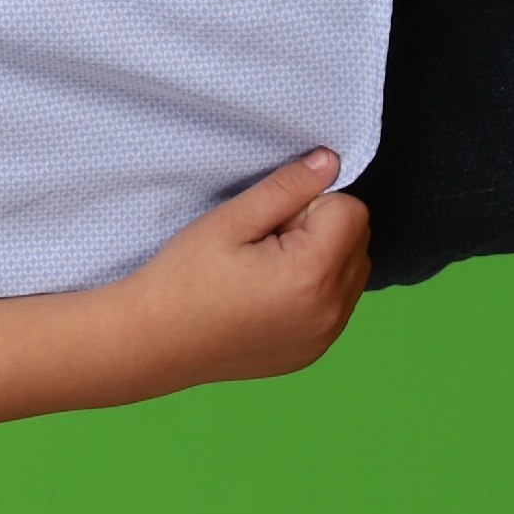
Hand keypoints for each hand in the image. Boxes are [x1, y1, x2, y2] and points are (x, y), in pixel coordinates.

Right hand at [102, 150, 372, 395]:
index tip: (268, 224)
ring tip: (267, 272)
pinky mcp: (315, 351)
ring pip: (352, 272)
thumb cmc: (184, 279)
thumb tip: (331, 162)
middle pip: (358, 240)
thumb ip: (287, 188)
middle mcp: (331, 310)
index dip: (309, 205)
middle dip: (321, 230)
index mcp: (312, 273)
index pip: (351, 210)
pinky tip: (270, 298)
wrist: (155, 343)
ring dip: (323, 260)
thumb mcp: (230, 220)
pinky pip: (337, 305)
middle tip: (265, 245)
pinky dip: (316, 292)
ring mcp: (326, 336)